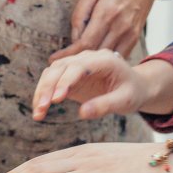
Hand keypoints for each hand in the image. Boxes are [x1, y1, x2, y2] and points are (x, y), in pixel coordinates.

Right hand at [32, 49, 147, 120]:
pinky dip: (43, 94)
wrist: (134, 86)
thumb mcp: (125, 101)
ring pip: (52, 72)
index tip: (56, 99)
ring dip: (42, 91)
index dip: (66, 81)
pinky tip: (39, 110)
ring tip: (38, 113)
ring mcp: (77, 65)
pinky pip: (52, 80)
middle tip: (41, 109)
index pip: (79, 67)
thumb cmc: (132, 92)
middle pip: (61, 67)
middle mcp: (87, 58)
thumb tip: (83, 113)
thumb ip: (105, 105)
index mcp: (104, 60)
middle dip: (48, 87)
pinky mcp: (70, 75)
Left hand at [50, 0, 161, 61]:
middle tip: (61, 65)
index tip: (54, 59)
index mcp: (106, 12)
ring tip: (75, 64)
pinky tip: (94, 59)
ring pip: (107, 59)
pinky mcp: (135, 37)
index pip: (84, 43)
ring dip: (91, 64)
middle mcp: (119, 26)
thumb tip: (74, 38)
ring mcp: (129, 33)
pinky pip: (118, 56)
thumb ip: (80, 14)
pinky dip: (105, 60)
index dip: (68, 54)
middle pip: (95, 54)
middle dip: (76, 62)